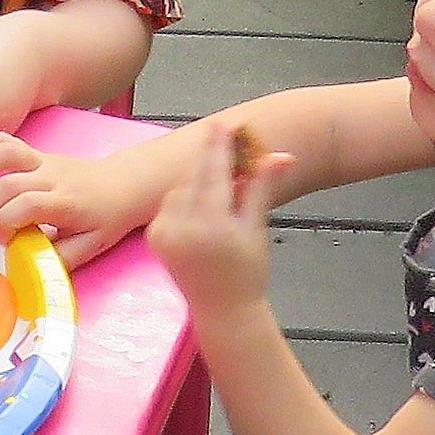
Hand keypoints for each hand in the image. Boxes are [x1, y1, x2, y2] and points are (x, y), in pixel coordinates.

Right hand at [0, 130, 142, 268]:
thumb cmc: (108, 217)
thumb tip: (29, 268)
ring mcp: (42, 161)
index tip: (4, 241)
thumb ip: (60, 258)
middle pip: (8, 184)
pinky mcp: (35, 154)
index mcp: (65, 203)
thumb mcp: (92, 246)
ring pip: (4, 153)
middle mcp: (51, 178)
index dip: (6, 224)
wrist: (126, 184)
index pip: (27, 206)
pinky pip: (6, 141)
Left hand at [145, 132, 297, 320]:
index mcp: (212, 225)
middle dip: (211, 157)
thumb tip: (281, 155)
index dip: (219, 145)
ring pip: (181, 187)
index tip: (224, 123)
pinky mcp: (154, 237)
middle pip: (195, 176)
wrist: (223, 311)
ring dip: (199, 177)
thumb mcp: (257, 228)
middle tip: (228, 139)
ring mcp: (163, 232)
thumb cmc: (247, 272)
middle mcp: (182, 227)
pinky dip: (185, 196)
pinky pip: (170, 203)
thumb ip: (261, 187)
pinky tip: (202, 204)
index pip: (214, 172)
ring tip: (221, 184)